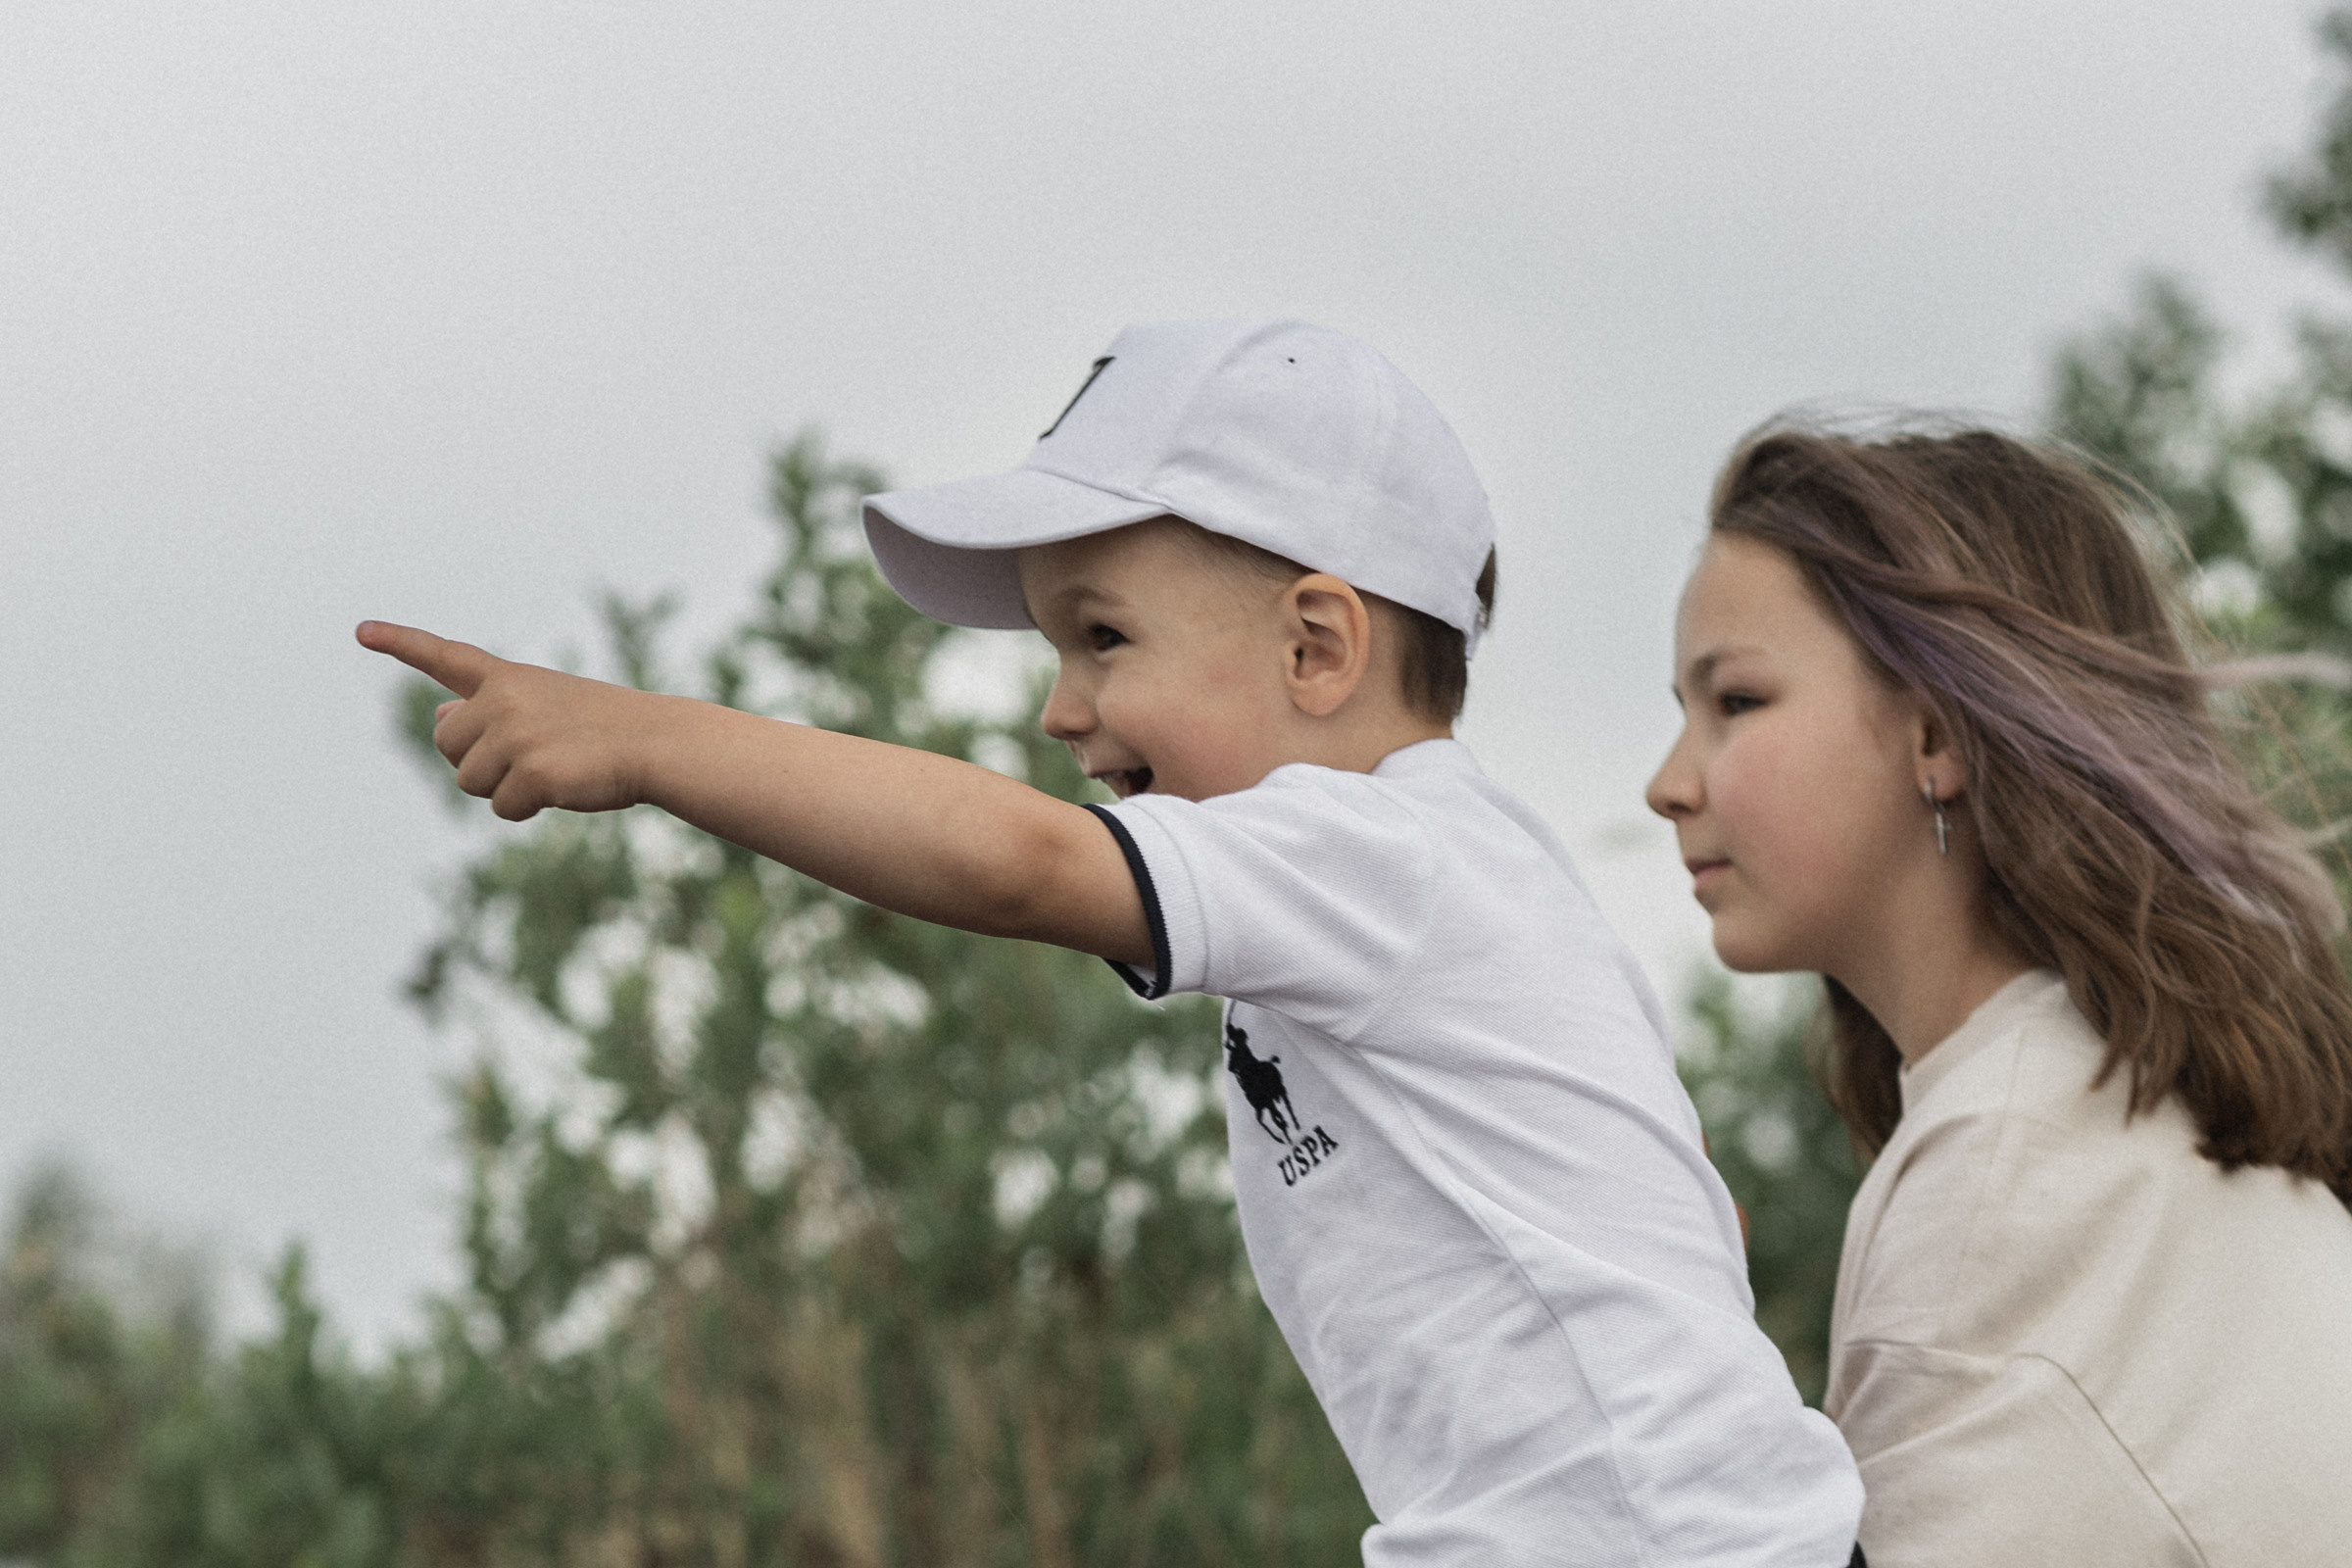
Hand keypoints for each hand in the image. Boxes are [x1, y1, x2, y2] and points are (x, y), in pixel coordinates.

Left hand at [357, 621, 657, 820]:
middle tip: (525, 757)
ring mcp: (516, 733)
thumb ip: (490, 709)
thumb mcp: (546, 705)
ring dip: (504, 788)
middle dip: (475, 760)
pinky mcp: (530, 770)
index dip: (400, 643)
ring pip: (469, 781)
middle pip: (446, 742)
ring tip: (552, 770)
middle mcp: (504, 698)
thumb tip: (441, 715)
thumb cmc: (604, 729)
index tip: (361, 631)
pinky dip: (527, 809)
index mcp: (508, 677)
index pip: (445, 656)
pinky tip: (562, 789)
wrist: (658, 743)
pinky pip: (502, 807)